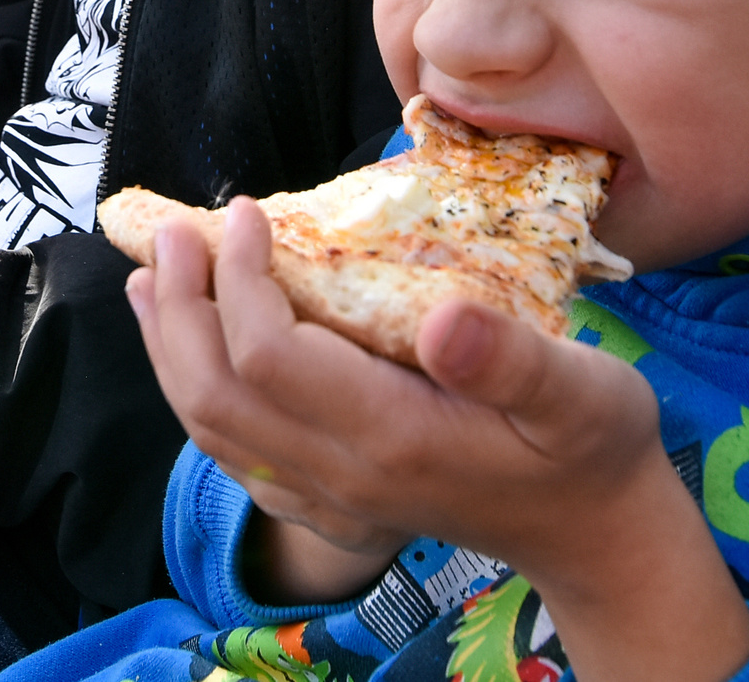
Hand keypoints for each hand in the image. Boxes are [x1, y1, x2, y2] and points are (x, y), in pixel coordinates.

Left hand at [131, 199, 748, 679]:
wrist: (595, 535)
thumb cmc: (593, 447)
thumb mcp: (582, 395)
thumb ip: (512, 361)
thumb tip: (442, 318)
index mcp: (393, 439)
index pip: (272, 358)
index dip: (241, 281)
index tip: (243, 213)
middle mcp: (345, 478)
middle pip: (219, 395)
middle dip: (182, 309)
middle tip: (170, 233)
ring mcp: (332, 499)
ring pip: (215, 429)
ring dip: (172, 351)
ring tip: (153, 281)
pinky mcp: (331, 504)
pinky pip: (237, 454)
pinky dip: (198, 395)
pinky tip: (195, 351)